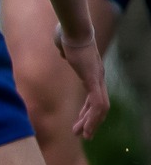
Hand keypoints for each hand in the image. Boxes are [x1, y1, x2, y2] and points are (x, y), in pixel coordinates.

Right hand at [55, 24, 110, 139]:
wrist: (72, 28)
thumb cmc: (67, 33)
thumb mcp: (65, 47)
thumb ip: (66, 52)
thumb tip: (64, 51)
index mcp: (91, 73)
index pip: (94, 98)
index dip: (88, 112)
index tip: (80, 123)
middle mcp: (98, 77)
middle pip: (99, 106)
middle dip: (90, 122)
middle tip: (82, 135)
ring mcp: (97, 78)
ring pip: (100, 108)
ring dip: (92, 123)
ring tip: (84, 135)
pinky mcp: (93, 79)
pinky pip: (97, 102)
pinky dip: (93, 116)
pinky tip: (87, 126)